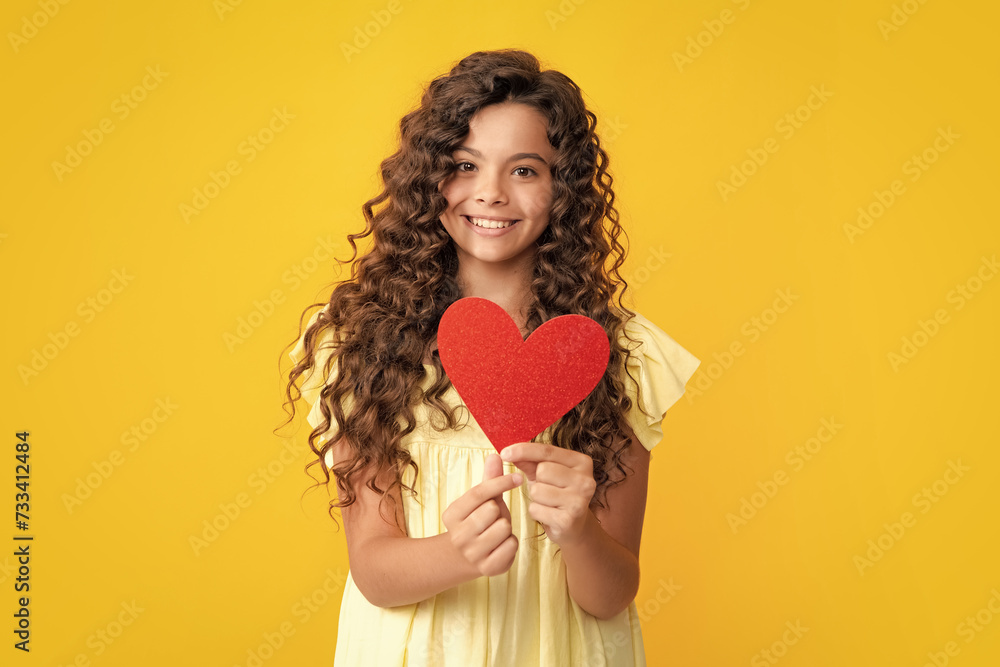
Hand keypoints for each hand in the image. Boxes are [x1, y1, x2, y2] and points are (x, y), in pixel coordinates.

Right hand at [442, 453, 521, 577]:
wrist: (462, 559)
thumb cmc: (476, 522)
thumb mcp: (478, 501)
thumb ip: (488, 479)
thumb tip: (495, 454)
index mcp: (452, 515)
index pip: (479, 493)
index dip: (501, 482)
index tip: (517, 477)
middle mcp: (459, 536)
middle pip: (493, 511)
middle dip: (499, 511)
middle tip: (494, 517)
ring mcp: (472, 554)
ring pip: (504, 528)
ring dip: (506, 527)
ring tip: (497, 531)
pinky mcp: (488, 568)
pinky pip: (511, 545)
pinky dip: (511, 543)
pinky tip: (501, 544)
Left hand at [501, 442, 596, 546]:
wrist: (573, 526)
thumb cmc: (557, 493)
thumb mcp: (545, 473)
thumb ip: (529, 461)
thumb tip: (508, 453)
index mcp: (582, 462)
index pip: (547, 451)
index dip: (524, 450)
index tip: (505, 453)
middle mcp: (585, 480)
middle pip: (542, 470)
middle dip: (537, 480)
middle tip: (548, 489)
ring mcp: (579, 501)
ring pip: (537, 490)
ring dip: (536, 497)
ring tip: (549, 502)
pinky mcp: (568, 520)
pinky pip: (536, 509)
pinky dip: (536, 511)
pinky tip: (549, 514)